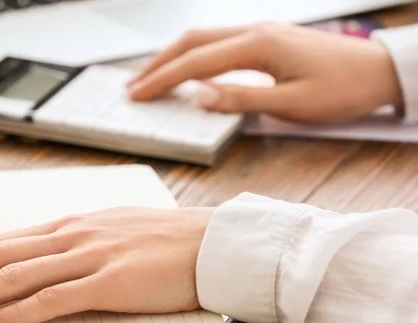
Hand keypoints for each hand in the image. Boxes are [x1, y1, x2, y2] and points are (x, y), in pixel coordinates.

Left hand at [0, 207, 214, 322]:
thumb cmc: (165, 240)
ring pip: (12, 277)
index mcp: (70, 225)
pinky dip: (15, 314)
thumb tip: (44, 257)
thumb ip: (76, 242)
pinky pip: (52, 299)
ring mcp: (89, 256)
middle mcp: (70, 235)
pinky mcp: (110, 283)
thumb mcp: (112, 231)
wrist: (212, 242)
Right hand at [128, 23, 402, 123]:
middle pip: (190, 41)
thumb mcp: (291, 104)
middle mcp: (253, 31)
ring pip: (202, 38)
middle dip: (157, 63)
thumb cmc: (341, 89)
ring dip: (172, 57)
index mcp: (256, 45)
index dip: (162, 80)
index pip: (195, 62)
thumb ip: (241, 100)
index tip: (138, 95)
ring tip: (150, 78)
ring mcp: (259, 31)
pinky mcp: (265, 39)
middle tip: (133, 86)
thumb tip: (198, 97)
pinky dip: (193, 56)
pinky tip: (186, 69)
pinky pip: (217, 43)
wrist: (377, 72)